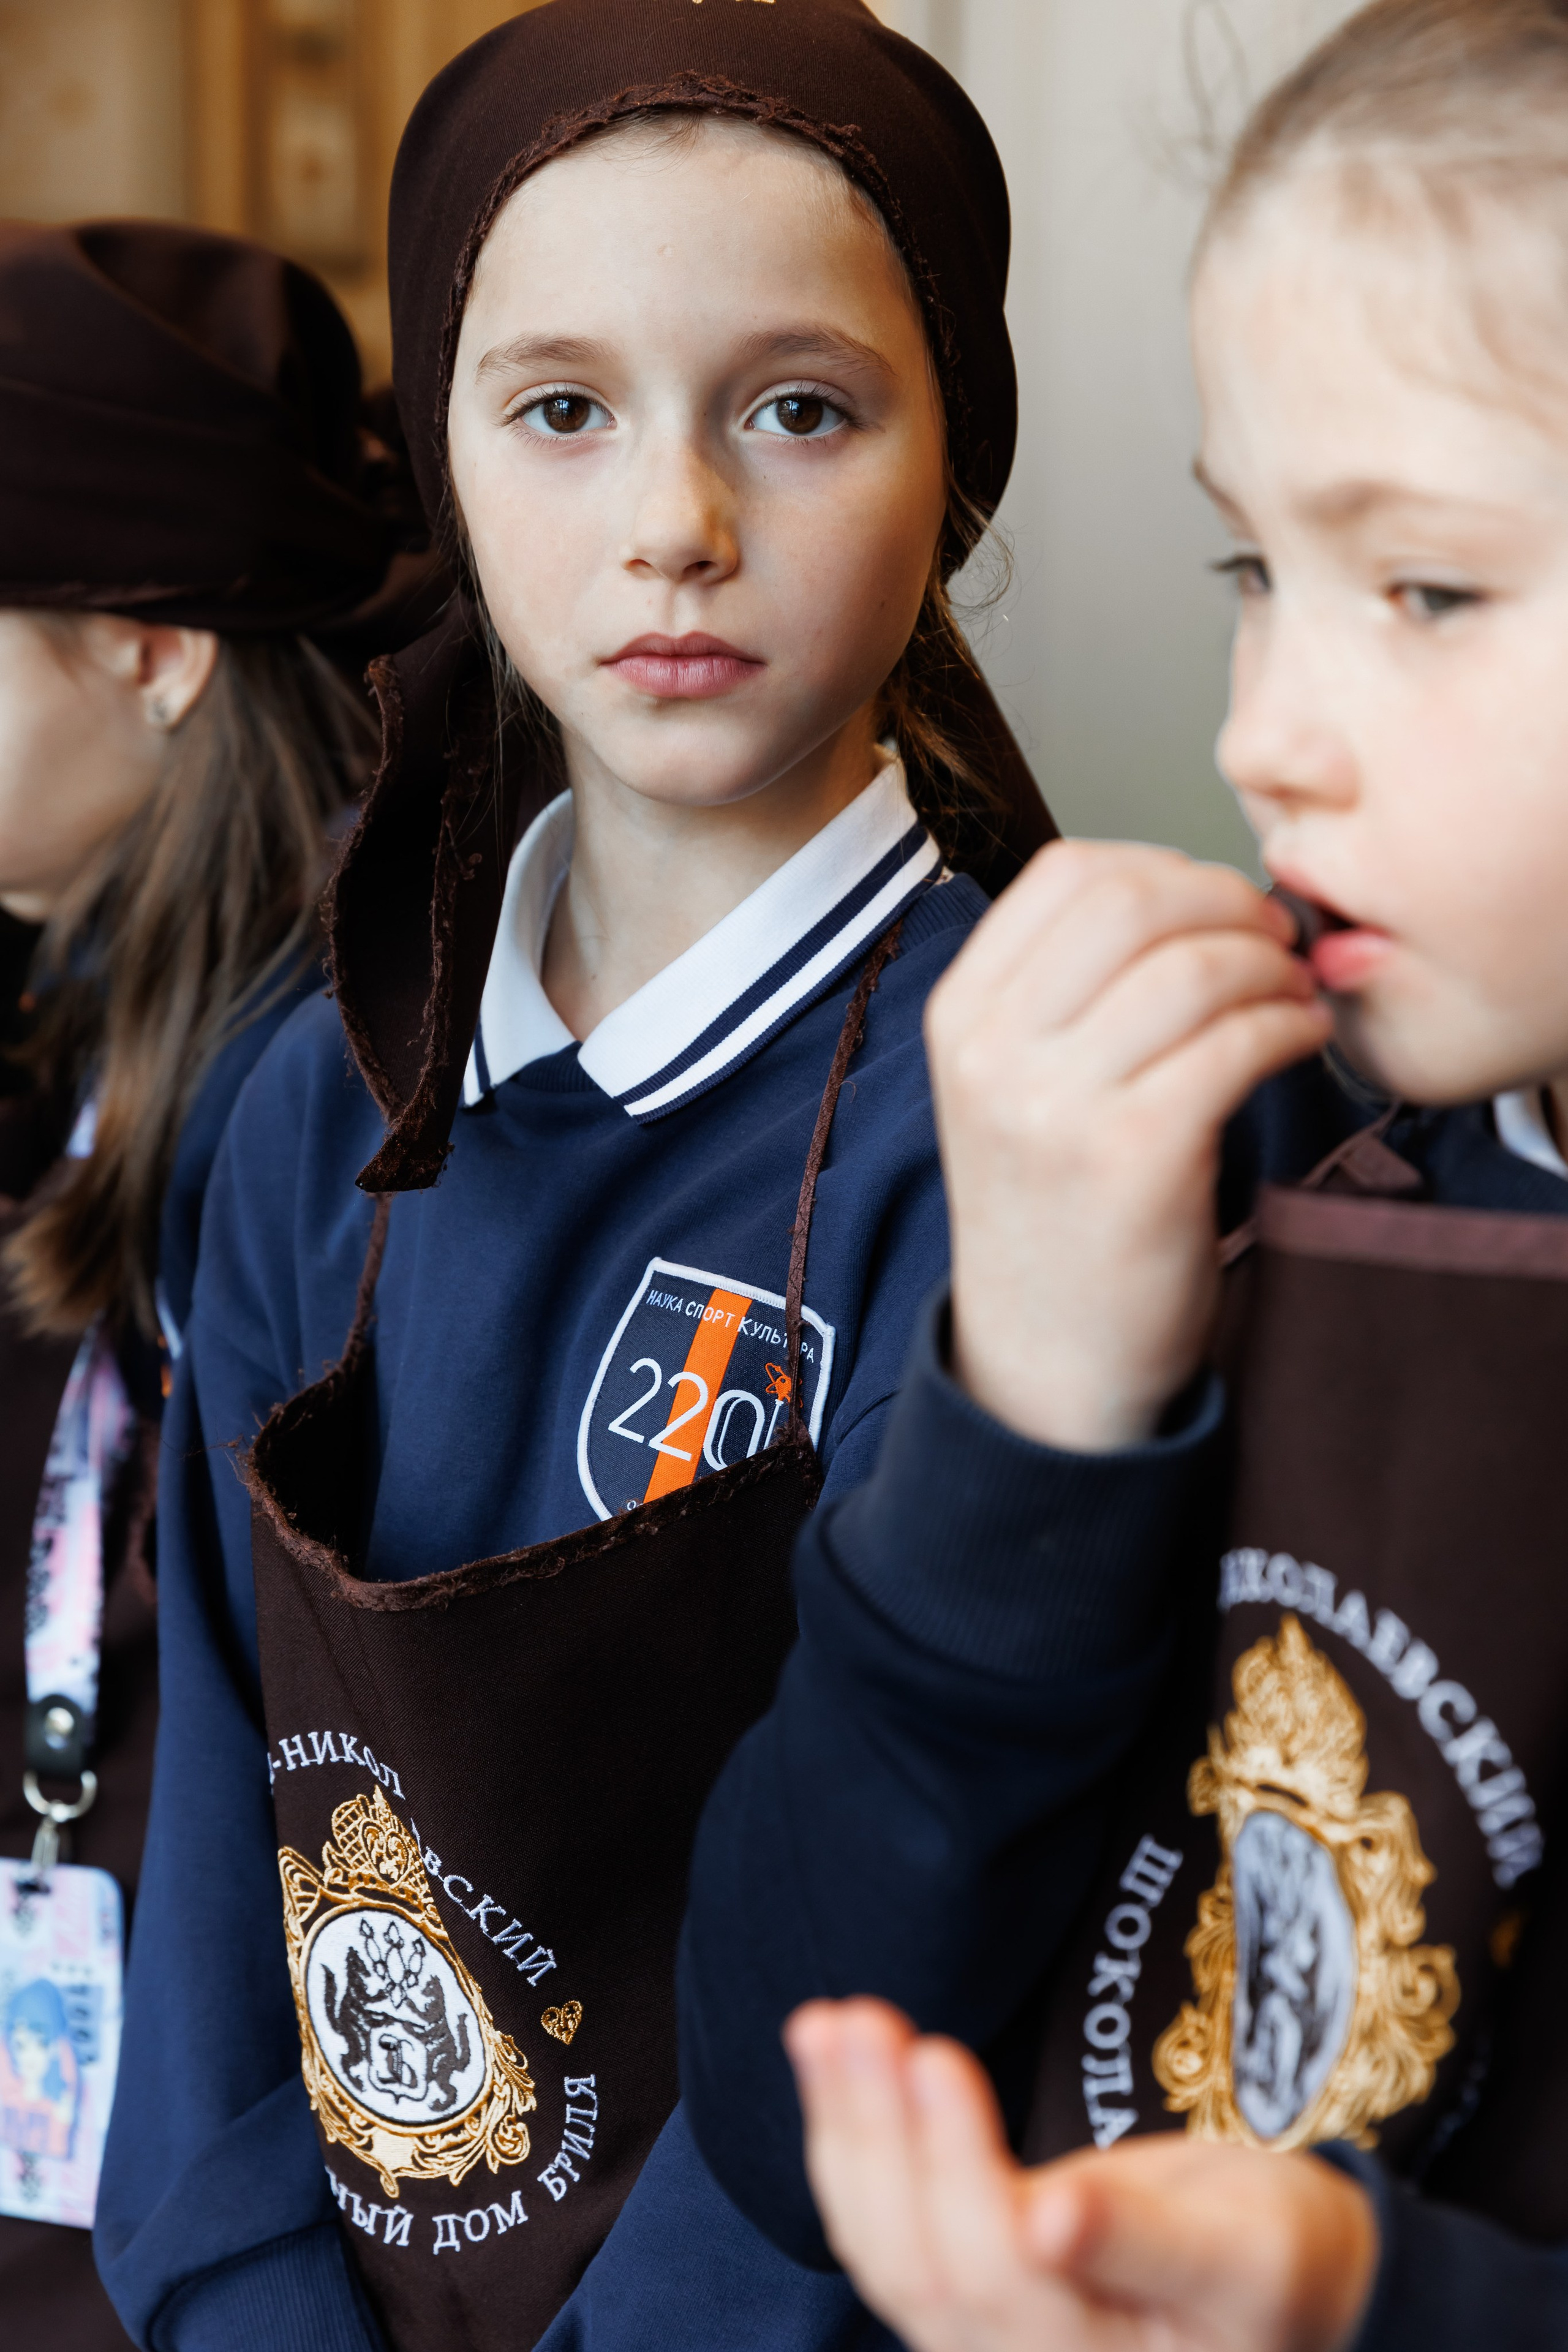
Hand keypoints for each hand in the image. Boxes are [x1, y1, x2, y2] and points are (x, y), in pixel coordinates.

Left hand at [786, 1999, 1376, 2351]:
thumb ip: (1146, 2242)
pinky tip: (828, 2060)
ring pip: (887, 2246)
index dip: (957, 2167)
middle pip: (926, 2261)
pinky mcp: (961, 2296)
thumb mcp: (1246, 2249)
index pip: (1000, 2273)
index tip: (936, 2055)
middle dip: (881, 2133)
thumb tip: (1048, 2217)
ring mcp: (980, 2346)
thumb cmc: (1280, 2264)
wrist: (1278, 2295)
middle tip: (857, 2018)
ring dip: (848, 2130)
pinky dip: (849, 2143)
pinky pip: (884, 2230)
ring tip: (823, 2024)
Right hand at [924, 841, 1328, 1449]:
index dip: (1166, 867)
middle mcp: (993, 1051)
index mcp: (961, 1016)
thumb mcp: (1013, 1088)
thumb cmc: (1055, 1217)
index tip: (1215, 905)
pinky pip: (1236, 1043)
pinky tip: (1297, 1043)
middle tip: (1274, 941)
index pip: (1069, 872)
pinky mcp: (1132, 1158)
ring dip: (1272, 969)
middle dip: (1229, 905)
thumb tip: (1192, 892)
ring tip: (1292, 1000)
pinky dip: (1289, 1028)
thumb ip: (1067, 990)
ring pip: (1196, 966)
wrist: (1045, 1366)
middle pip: (1134, 900)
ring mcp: (1056, 1106)